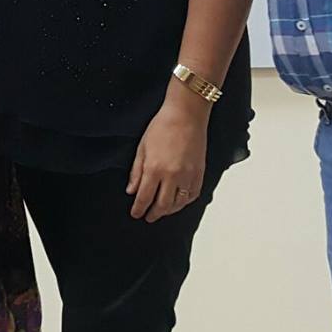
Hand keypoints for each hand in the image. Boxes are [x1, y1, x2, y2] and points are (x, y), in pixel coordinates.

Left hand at [129, 96, 210, 221]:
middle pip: (162, 205)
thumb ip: (136, 172)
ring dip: (169, 210)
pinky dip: (185, 202)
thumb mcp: (142, 148)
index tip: (136, 213)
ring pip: (179, 203)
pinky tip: (178, 201)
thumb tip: (131, 190)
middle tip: (148, 217)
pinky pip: (192, 195)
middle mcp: (172, 176)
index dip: (139, 209)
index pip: (144, 198)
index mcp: (154, 169)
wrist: (186, 115)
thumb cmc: (163, 126)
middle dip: (154, 214)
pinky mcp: (199, 173)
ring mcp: (188, 175)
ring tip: (162, 211)